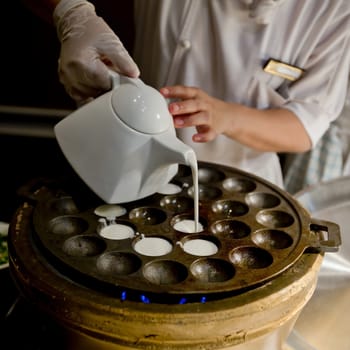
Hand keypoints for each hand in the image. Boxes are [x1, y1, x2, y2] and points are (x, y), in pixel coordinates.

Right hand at [54, 0, 139, 103]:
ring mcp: (67, 79)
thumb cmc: (92, 31)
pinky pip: (81, 96)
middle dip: (107, 85)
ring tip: (100, 73)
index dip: (115, 83)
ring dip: (99, 89)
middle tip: (109, 72)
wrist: (75, 24)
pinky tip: (94, 81)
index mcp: (82, 63)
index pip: (104, 84)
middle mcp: (71, 73)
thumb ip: (124, 61)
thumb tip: (134, 75)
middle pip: (96, 92)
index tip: (118, 76)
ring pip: (89, 96)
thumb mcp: (112, 43)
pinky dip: (90, 92)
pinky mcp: (67, 83)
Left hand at [161, 85, 311, 151]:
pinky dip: (203, 136)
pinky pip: (210, 133)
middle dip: (181, 105)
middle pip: (193, 103)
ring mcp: (212, 117)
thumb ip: (181, 104)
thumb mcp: (196, 102)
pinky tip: (195, 138)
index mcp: (199, 97)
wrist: (233, 116)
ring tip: (176, 122)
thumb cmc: (209, 109)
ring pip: (200, 117)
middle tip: (170, 108)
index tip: (162, 91)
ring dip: (188, 119)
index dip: (174, 90)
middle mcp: (205, 105)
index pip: (186, 91)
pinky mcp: (217, 128)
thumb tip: (162, 107)